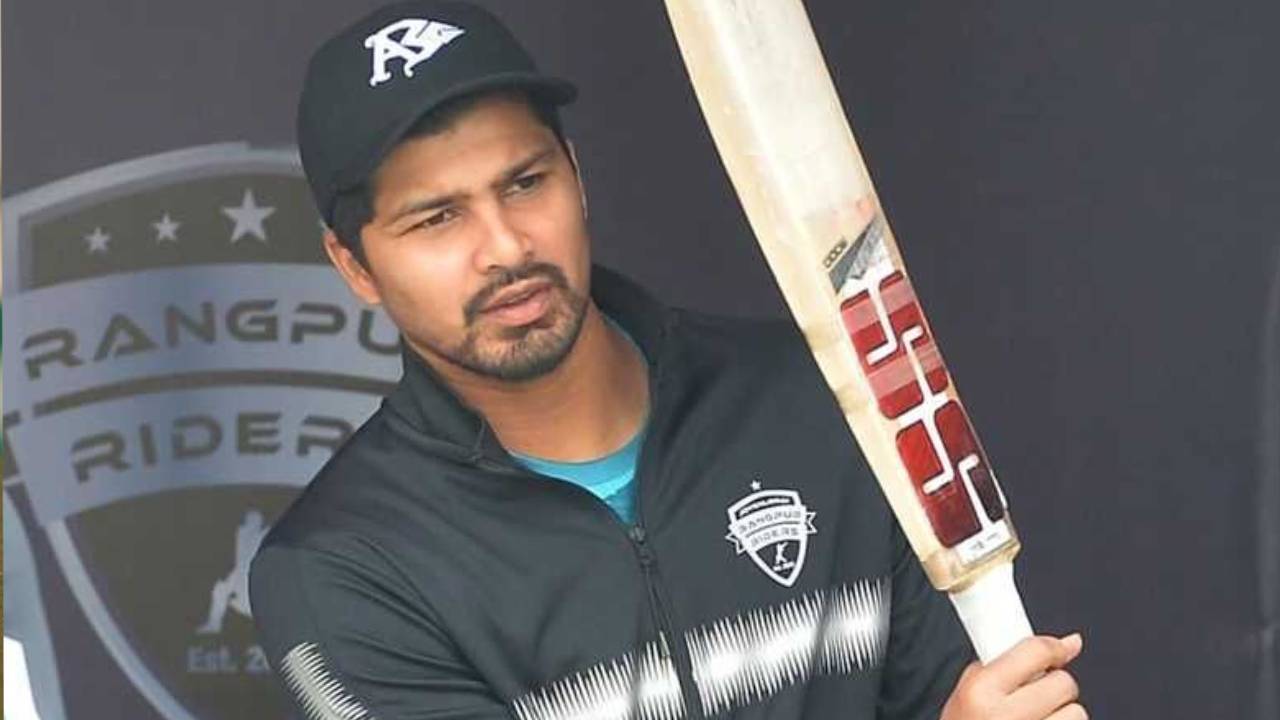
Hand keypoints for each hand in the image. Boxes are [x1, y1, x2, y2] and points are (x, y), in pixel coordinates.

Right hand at [939, 634, 1085, 719]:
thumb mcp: (965, 693)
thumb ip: (1001, 665)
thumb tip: (1064, 644)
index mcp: (981, 693)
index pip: (1035, 652)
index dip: (1053, 648)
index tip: (1061, 649)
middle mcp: (1007, 718)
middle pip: (1063, 683)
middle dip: (1055, 685)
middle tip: (1036, 694)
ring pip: (1077, 713)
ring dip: (1064, 715)